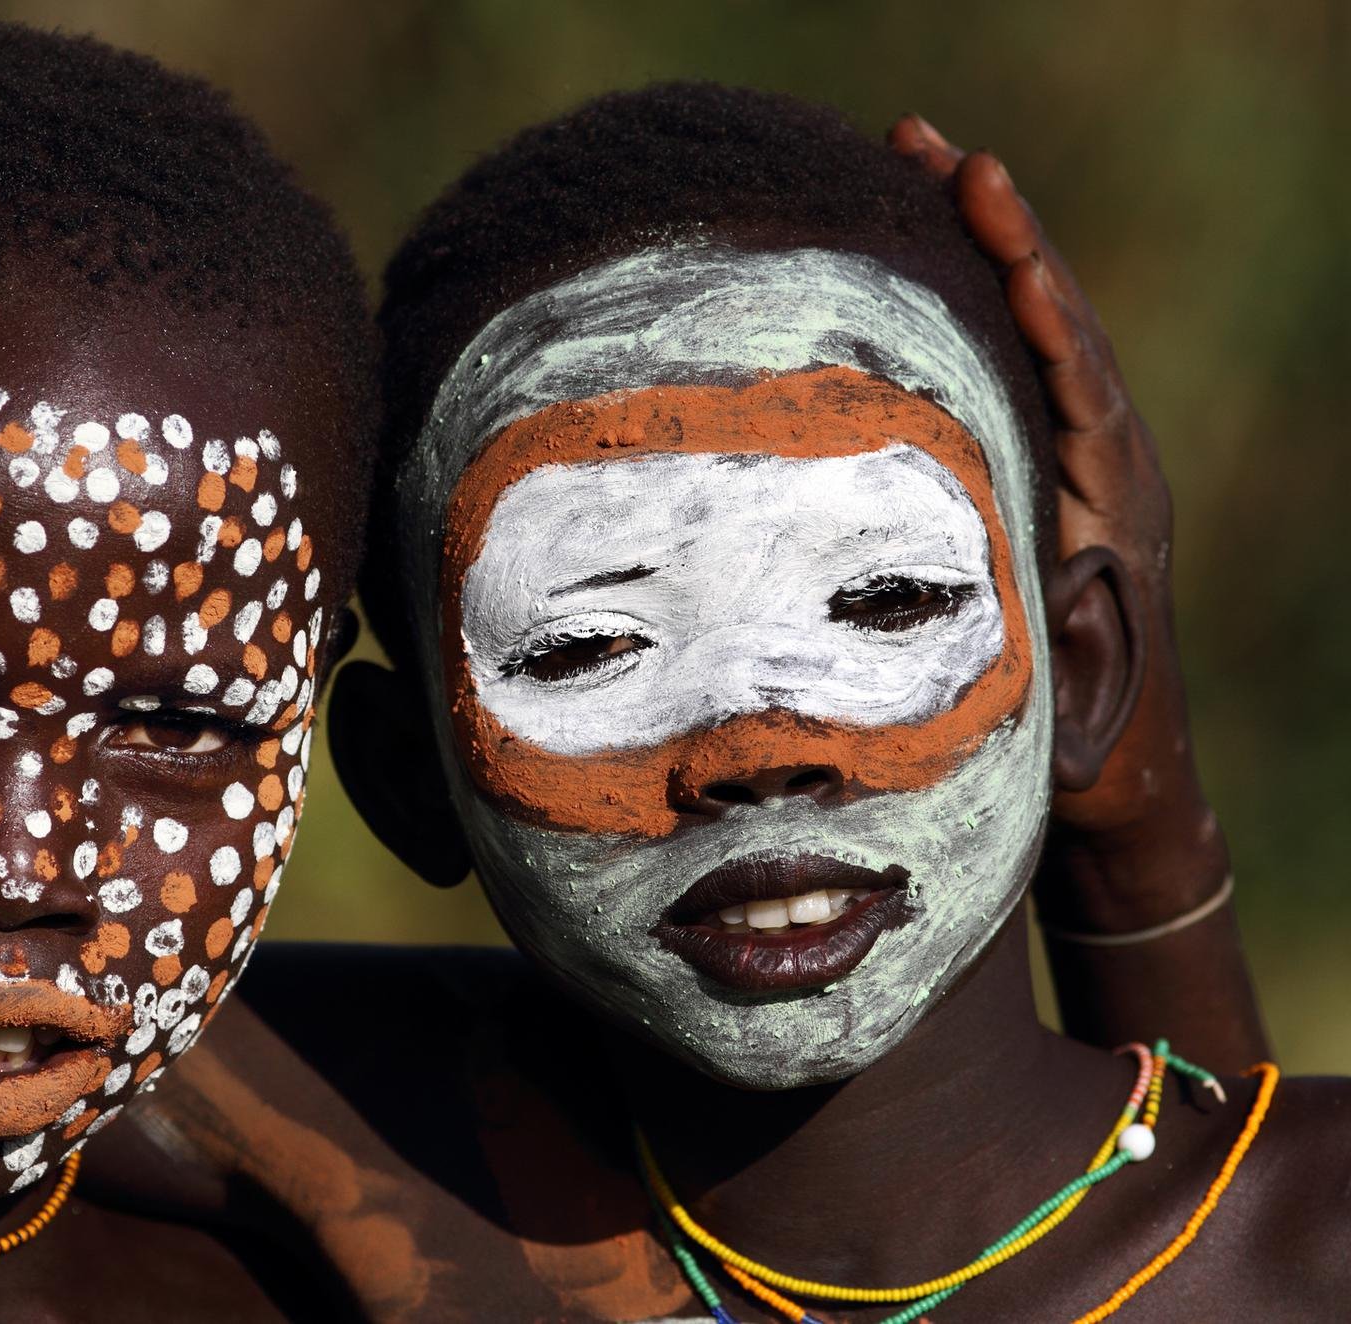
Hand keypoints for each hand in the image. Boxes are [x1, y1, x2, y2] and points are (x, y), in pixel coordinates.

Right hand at [890, 116, 1224, 925]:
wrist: (1113, 780)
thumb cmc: (1084, 747)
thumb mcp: (1071, 694)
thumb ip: (1063, 634)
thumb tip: (1049, 575)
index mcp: (1118, 499)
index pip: (1083, 380)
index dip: (1046, 305)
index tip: (1005, 231)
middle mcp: (1105, 461)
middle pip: (1057, 321)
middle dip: (998, 232)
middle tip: (927, 144)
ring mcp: (1072, 461)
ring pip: (1029, 332)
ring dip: (975, 248)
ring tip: (914, 162)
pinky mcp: (1038, 470)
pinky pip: (1007, 369)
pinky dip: (966, 306)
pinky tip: (916, 261)